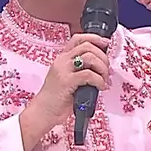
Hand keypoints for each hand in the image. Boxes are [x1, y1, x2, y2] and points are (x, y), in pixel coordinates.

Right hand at [19, 34, 110, 150]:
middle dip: (103, 56)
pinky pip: (89, 74)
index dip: (94, 38)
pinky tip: (101, 87)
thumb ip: (80, 71)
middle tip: (107, 70)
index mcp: (62, 59)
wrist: (43, 112)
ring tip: (104, 79)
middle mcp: (62, 61)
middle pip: (87, 46)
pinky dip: (99, 80)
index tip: (106, 44)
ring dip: (102, 68)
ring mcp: (63, 70)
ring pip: (89, 57)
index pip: (78, 39)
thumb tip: (101, 68)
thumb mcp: (67, 79)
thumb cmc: (56, 99)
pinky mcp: (66, 81)